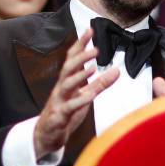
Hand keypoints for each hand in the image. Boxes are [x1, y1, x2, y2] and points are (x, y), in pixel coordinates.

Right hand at [34, 28, 118, 157]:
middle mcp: (62, 88)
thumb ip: (100, 84)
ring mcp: (59, 101)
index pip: (72, 58)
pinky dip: (79, 101)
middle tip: (96, 49)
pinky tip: (90, 96)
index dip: (80, 44)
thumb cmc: (66, 112)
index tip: (90, 29)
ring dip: (79, 75)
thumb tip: (117, 70)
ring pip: (66, 85)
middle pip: (68, 67)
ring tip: (93, 68)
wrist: (46, 135)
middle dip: (81, 56)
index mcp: (68, 81)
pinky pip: (68, 107)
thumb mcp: (85, 96)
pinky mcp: (59, 116)